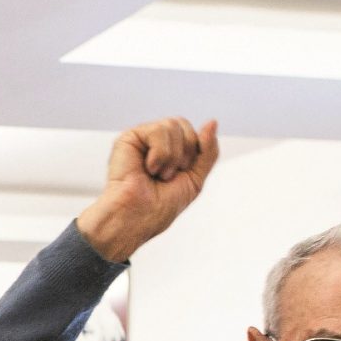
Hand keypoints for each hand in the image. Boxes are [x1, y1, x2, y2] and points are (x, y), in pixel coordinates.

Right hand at [74, 117, 219, 261]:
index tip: (181, 174)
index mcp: (168, 150)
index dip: (195, 151)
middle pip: (183, 124)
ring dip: (171, 157)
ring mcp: (141, 139)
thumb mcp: (195, 179)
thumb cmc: (160, 207)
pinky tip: (148, 168)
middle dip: (185, 153)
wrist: (138, 218)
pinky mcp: (128, 138)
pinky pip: (158, 130)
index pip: (192, 133)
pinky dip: (159, 154)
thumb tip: (212, 122)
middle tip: (168, 175)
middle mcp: (154, 142)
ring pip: (172, 125)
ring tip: (157, 174)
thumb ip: (208, 151)